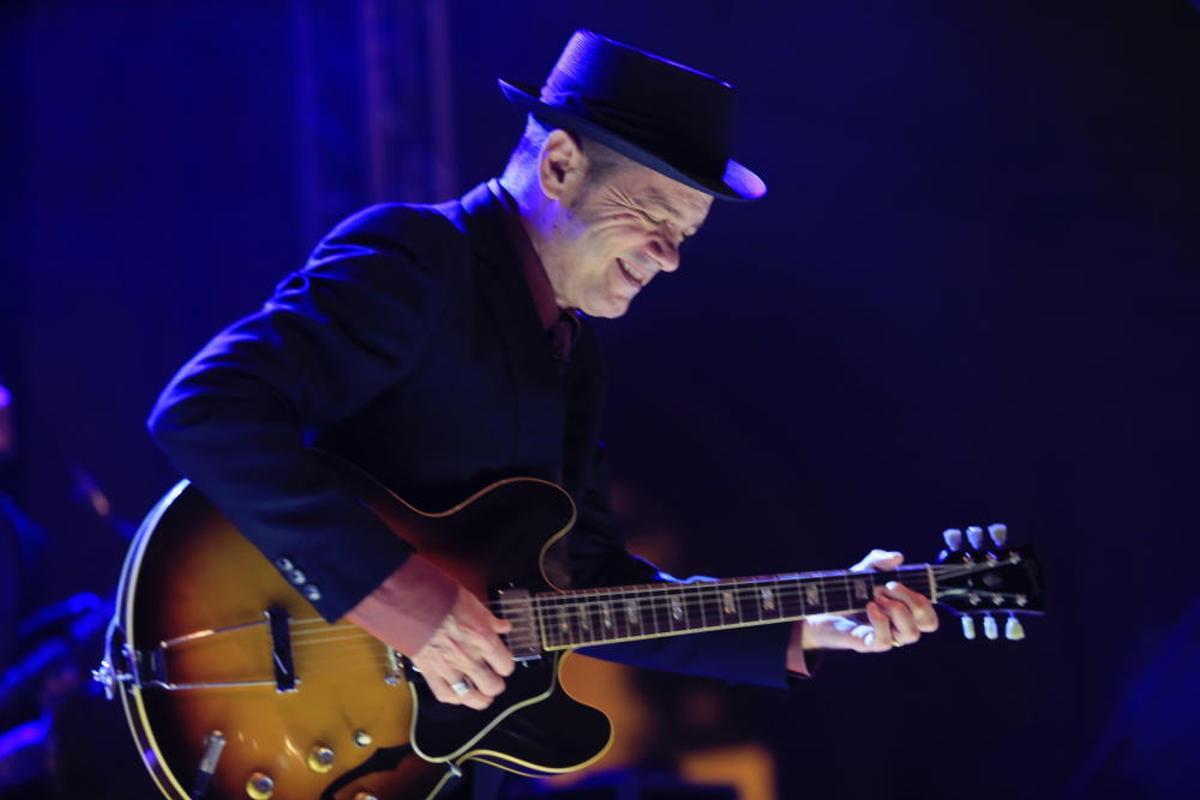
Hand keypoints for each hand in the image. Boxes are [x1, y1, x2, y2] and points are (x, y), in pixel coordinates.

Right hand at [346, 555, 514, 709]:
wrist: (411, 602)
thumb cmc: (441, 598)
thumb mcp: (473, 603)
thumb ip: (490, 620)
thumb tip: (504, 627)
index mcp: (483, 639)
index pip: (506, 666)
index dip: (505, 665)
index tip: (502, 663)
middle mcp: (469, 657)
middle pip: (493, 687)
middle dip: (495, 684)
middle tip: (492, 679)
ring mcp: (449, 668)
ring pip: (472, 698)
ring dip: (479, 698)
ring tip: (479, 693)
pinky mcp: (430, 673)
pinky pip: (446, 696)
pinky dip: (454, 697)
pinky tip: (458, 692)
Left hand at [789, 550, 938, 661]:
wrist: (818, 609)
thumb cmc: (846, 592)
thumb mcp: (863, 571)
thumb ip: (879, 561)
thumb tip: (898, 557)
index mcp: (904, 611)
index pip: (930, 614)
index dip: (924, 600)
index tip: (898, 582)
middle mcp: (899, 626)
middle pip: (929, 623)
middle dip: (914, 601)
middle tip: (888, 587)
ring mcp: (886, 636)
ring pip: (911, 634)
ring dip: (898, 610)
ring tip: (876, 597)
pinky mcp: (868, 644)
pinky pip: (885, 641)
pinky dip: (880, 621)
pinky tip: (869, 607)